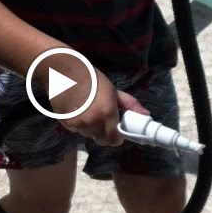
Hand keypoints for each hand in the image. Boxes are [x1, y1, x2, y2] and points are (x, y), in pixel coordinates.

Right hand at [33, 58, 147, 145]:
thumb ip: (130, 104)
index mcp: (107, 114)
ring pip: (88, 135)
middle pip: (101, 140)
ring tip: (88, 112)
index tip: (116, 132)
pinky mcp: (65, 124)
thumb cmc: (92, 79)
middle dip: (104, 134)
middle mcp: (93, 123)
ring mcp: (77, 124)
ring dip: (90, 128)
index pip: (114, 140)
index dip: (117, 138)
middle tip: (102, 120)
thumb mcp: (113, 90)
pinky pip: (75, 130)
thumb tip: (146, 115)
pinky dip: (78, 125)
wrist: (65, 72)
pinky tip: (77, 111)